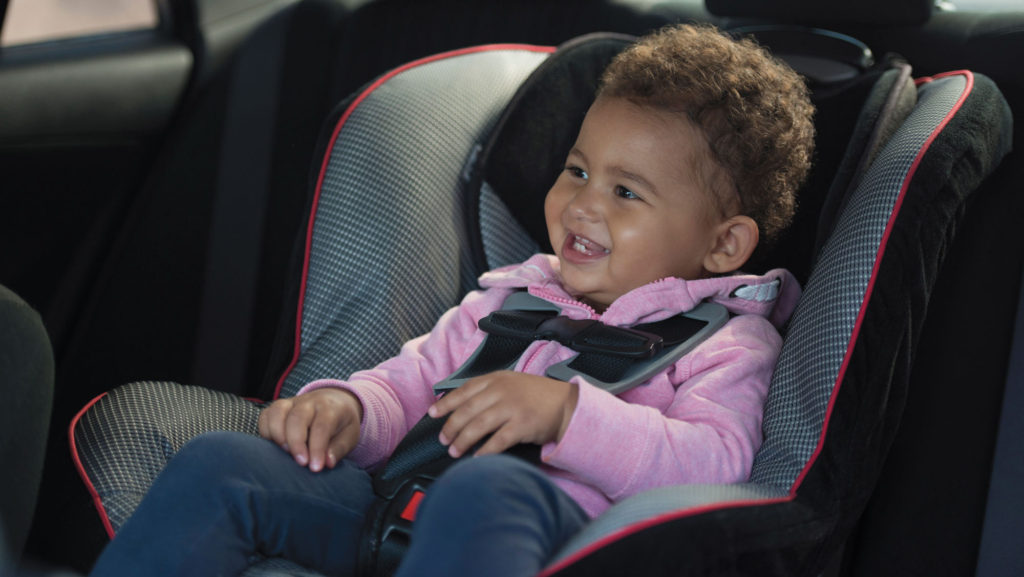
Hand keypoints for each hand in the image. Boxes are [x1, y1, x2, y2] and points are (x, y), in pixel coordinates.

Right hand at [258, 388, 362, 471]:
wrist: (334, 400)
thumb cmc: (342, 423)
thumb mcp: (350, 435)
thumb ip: (339, 448)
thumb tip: (327, 463)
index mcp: (330, 407)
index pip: (321, 426)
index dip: (317, 448)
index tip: (315, 468)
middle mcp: (309, 402)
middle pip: (297, 418)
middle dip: (296, 443)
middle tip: (301, 463)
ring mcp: (291, 402)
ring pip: (277, 413)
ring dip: (278, 436)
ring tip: (286, 454)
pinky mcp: (278, 407)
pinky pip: (266, 416)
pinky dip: (266, 432)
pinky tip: (275, 447)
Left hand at [428, 371, 577, 457]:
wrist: (567, 405)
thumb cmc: (537, 396)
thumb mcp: (512, 383)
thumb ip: (489, 390)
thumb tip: (462, 406)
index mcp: (497, 379)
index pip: (464, 390)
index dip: (446, 403)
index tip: (432, 414)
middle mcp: (502, 391)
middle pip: (467, 410)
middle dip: (451, 427)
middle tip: (443, 439)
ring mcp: (512, 407)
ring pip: (478, 425)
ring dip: (462, 440)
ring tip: (454, 451)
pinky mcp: (523, 425)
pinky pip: (497, 441)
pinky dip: (484, 451)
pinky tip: (476, 459)